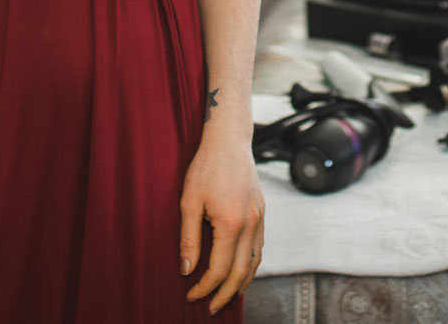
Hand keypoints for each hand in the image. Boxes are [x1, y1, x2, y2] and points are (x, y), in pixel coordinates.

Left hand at [180, 130, 265, 313]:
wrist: (229, 140)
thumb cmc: (205, 168)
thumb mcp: (188, 202)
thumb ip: (188, 239)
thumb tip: (186, 270)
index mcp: (231, 223)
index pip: (219, 269)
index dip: (204, 287)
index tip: (190, 294)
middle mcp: (251, 224)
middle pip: (241, 273)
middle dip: (225, 294)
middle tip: (210, 307)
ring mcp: (260, 219)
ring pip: (255, 262)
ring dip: (241, 283)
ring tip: (226, 296)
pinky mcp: (262, 213)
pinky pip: (259, 247)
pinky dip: (250, 265)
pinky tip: (239, 271)